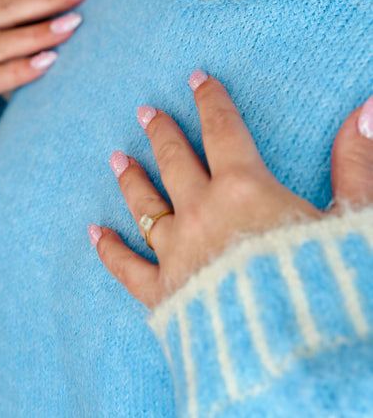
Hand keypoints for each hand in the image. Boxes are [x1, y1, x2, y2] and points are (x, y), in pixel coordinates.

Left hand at [89, 71, 372, 308]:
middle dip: (161, 132)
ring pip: (145, 206)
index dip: (210, 100)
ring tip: (117, 160)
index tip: (197, 78)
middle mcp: (202, 212)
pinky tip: (93, 232)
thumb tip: (368, 108)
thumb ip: (356, 163)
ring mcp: (178, 253)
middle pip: (175, 160)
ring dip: (131, 181)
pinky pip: (128, 268)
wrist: (297, 360)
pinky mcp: (164, 295)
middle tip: (145, 111)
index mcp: (245, 188)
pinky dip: (110, 250)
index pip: (222, 129)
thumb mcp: (352, 219)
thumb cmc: (328, 284)